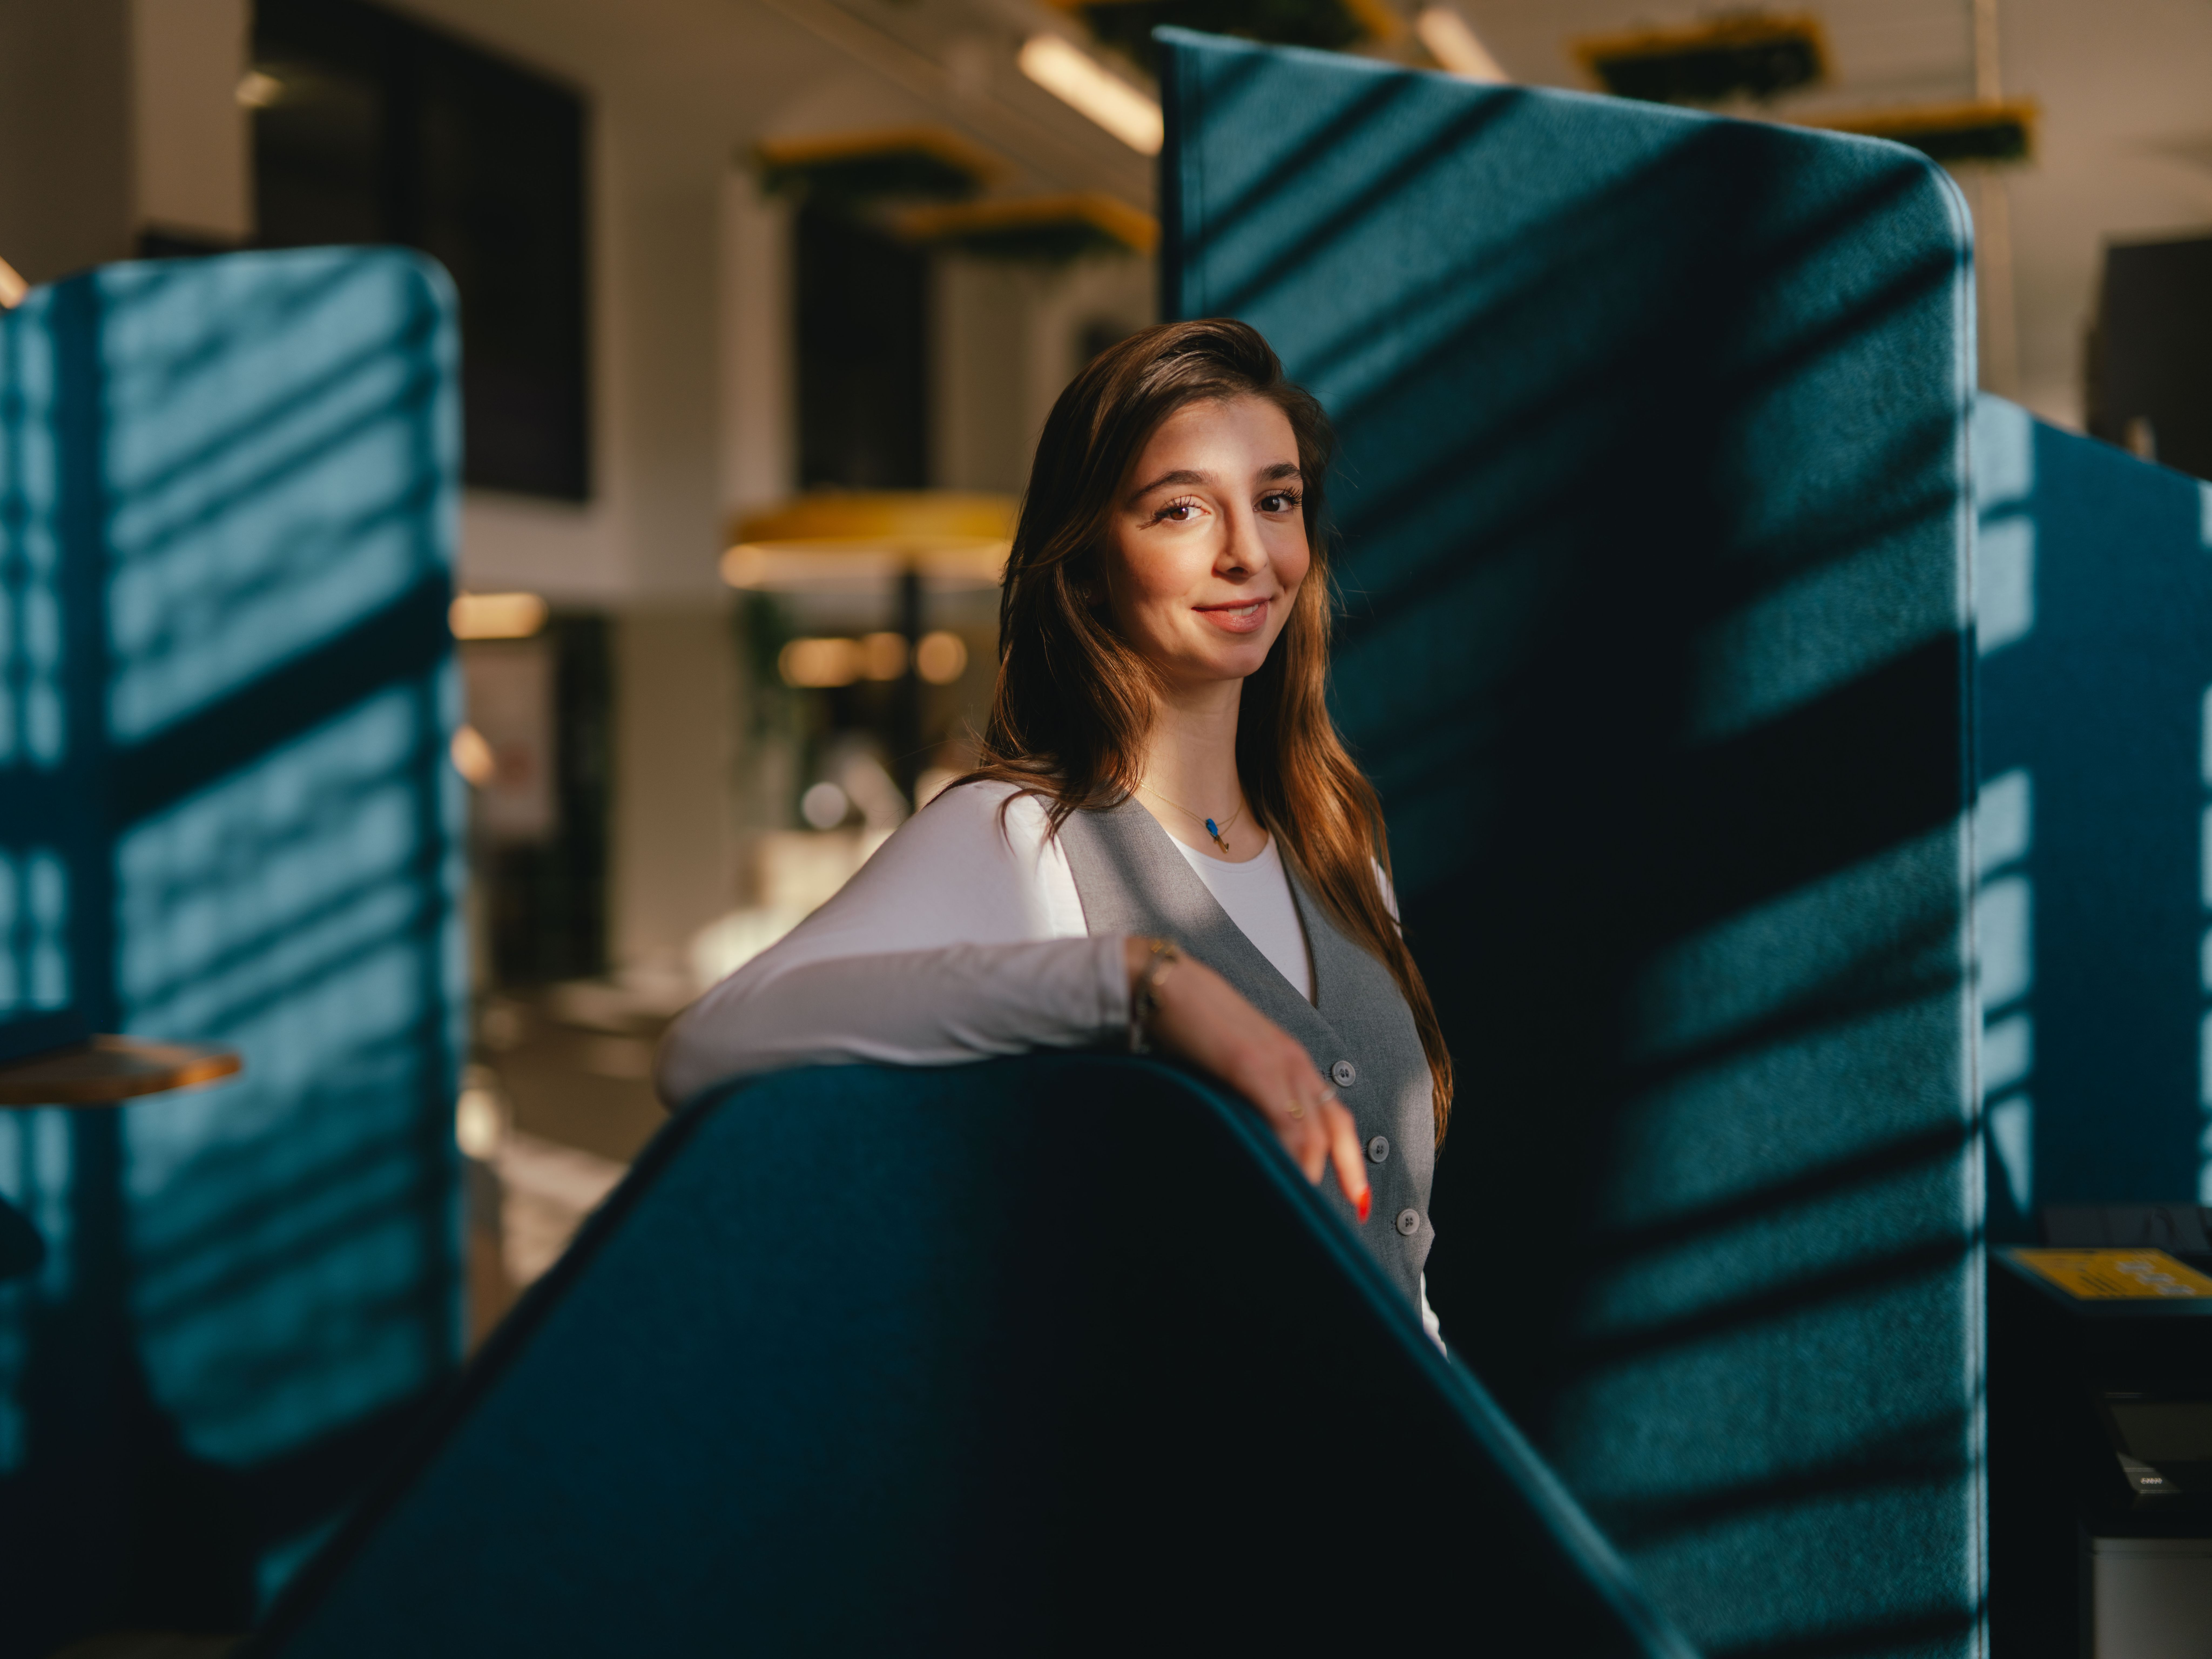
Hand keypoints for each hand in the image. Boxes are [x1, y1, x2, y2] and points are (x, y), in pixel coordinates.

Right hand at [1125, 937, 1370, 1220]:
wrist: (1165, 981)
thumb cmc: (1189, 1023)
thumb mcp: (1230, 1060)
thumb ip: (1247, 1093)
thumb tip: (1246, 1133)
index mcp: (1290, 1060)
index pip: (1335, 1119)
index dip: (1351, 1162)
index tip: (1359, 1200)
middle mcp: (1293, 1062)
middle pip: (1332, 1131)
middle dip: (1334, 1176)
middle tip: (1317, 1215)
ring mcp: (1275, 1063)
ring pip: (1311, 1133)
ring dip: (1304, 1173)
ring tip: (1288, 1204)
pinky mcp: (1250, 1065)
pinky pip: (1283, 1121)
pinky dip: (1286, 1154)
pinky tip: (1275, 1175)